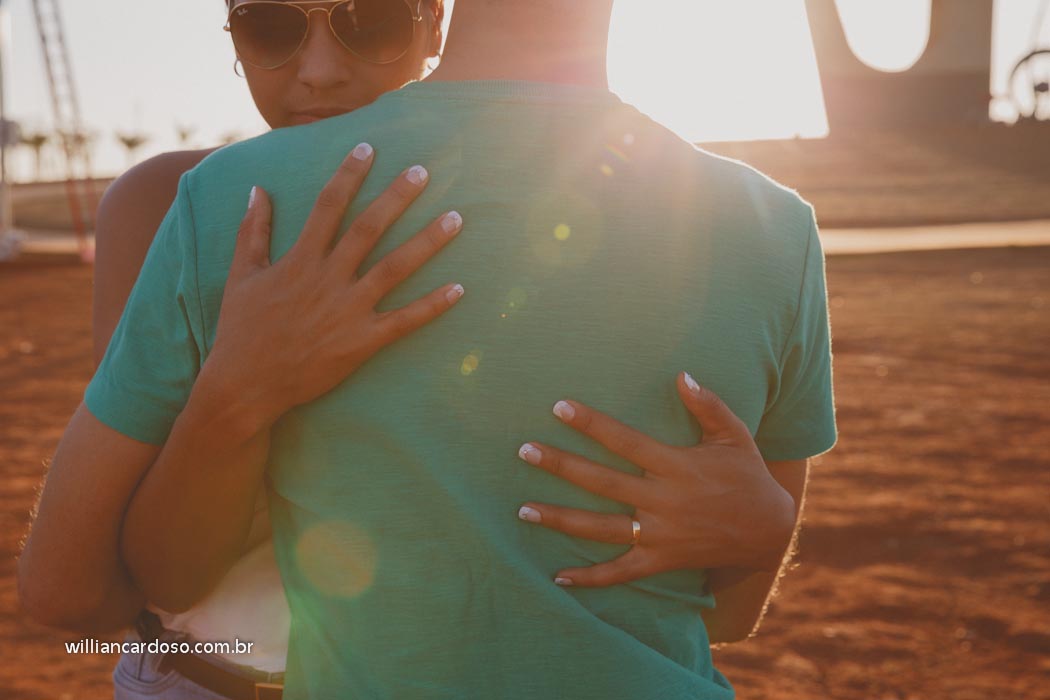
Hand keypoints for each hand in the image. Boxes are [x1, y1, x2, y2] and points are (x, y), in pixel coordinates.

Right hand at [203, 143, 464, 427]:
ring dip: (427, 242)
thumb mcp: (240, 276)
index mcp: (299, 260)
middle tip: (424, 171)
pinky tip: (459, 289)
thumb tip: (256, 189)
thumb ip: (252, 231)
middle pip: (368, 229)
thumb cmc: (241, 330)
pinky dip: (432, 306)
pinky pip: (404, 321)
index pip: (327, 206)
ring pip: (394, 268)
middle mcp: (327, 279)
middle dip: (396, 197)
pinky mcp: (362, 341)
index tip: (368, 147)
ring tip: (456, 218)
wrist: (245, 385)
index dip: (348, 175)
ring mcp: (347, 310)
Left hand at [516, 373, 795, 586]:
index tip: (559, 407)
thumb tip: (681, 375)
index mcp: (676, 466)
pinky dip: (590, 577)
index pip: (624, 441)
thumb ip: (707, 405)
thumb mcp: (734, 435)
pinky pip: (620, 572)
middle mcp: (662, 501)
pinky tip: (557, 576)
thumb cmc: (747, 476)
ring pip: (600, 527)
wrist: (770, 532)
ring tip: (523, 509)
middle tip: (524, 451)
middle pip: (601, 482)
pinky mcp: (660, 561)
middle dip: (560, 465)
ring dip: (560, 518)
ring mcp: (659, 535)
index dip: (591, 423)